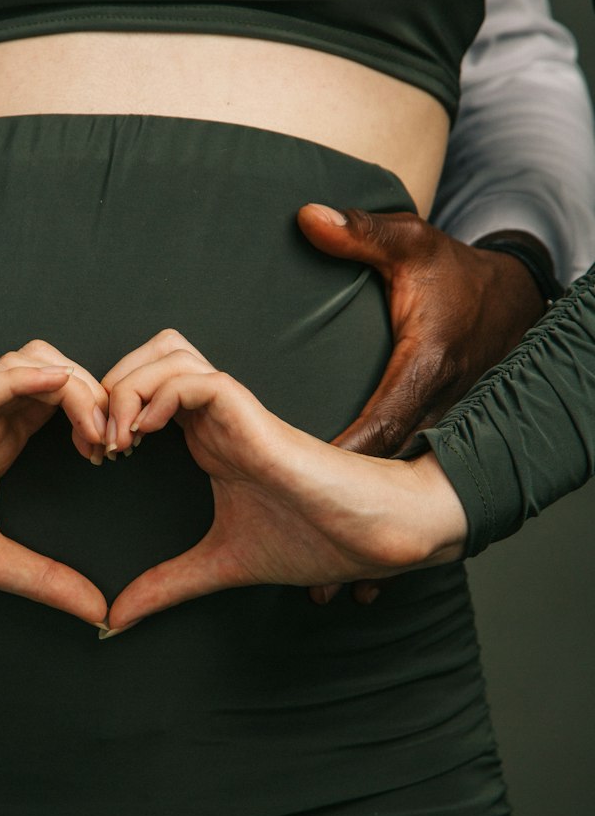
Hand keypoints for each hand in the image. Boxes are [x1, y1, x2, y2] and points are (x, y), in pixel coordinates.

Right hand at [0, 342, 109, 624]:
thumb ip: (43, 580)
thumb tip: (101, 613)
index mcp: (0, 443)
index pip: (65, 401)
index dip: (105, 415)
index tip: (123, 456)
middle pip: (59, 371)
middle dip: (103, 396)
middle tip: (122, 444)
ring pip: (31, 364)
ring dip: (76, 386)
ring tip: (98, 432)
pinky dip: (29, 378)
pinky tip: (58, 390)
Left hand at [99, 330, 466, 629]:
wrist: (368, 536)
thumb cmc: (309, 539)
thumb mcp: (218, 565)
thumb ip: (167, 585)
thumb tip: (117, 619)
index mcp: (203, 435)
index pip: (142, 385)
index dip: (105, 410)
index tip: (91, 460)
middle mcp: (213, 412)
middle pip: (148, 353)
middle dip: (107, 386)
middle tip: (95, 443)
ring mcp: (234, 408)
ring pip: (167, 353)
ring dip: (128, 388)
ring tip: (117, 442)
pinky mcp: (252, 413)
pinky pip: (196, 378)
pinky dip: (158, 395)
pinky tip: (144, 437)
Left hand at [297, 204, 545, 603]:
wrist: (514, 297)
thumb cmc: (457, 274)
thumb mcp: (413, 246)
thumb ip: (362, 234)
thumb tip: (309, 217)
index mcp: (421, 372)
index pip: (381, 425)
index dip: (345, 461)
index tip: (302, 495)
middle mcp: (432, 413)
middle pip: (386, 480)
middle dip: (352, 529)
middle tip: (317, 581)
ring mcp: (440, 434)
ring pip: (400, 500)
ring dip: (373, 548)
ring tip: (333, 598)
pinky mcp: (436, 444)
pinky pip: (409, 495)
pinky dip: (388, 533)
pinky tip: (364, 578)